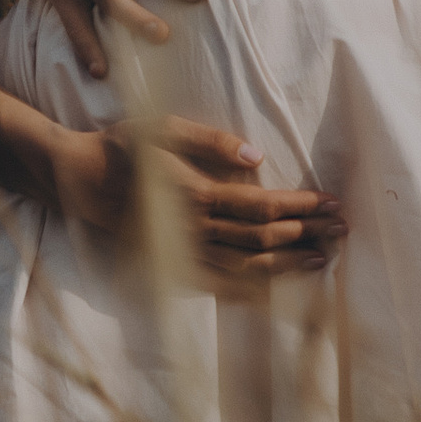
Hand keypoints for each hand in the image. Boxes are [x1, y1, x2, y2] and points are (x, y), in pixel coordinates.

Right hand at [52, 119, 346, 291]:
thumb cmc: (121, 148)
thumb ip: (210, 141)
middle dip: (307, 234)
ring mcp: (182, 253)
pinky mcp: (172, 267)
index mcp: (195, 194)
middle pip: (263, 238)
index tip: (331, 203)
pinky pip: (219, 288)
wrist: (78, 182)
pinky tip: (278, 292)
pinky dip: (252, 293)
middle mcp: (193, 230)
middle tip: (342, 230)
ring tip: (323, 260)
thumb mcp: (162, 128)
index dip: (301, 206)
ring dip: (289, 265)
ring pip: (247, 268)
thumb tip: (258, 156)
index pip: (262, 205)